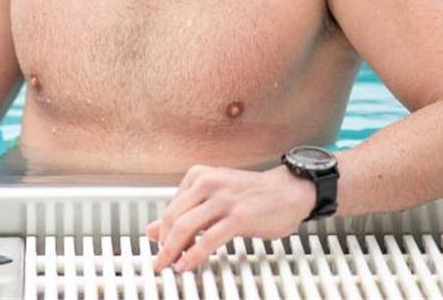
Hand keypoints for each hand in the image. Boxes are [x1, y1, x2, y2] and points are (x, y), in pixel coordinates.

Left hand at [147, 164, 314, 272]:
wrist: (289, 190)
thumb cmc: (253, 195)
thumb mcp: (214, 198)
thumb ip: (185, 212)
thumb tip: (153, 230)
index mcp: (200, 176)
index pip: (170, 207)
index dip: (161, 231)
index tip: (161, 247)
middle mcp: (208, 183)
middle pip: (172, 217)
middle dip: (162, 244)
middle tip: (159, 261)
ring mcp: (223, 199)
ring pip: (185, 227)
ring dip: (172, 251)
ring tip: (168, 265)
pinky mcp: (238, 217)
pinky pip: (208, 239)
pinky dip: (193, 255)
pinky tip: (187, 265)